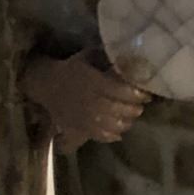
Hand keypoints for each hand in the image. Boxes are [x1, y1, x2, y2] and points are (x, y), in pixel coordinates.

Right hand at [22, 53, 149, 154]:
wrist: (47, 84)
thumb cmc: (72, 69)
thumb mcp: (88, 58)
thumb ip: (108, 59)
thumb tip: (131, 59)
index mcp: (95, 83)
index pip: (122, 92)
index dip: (138, 95)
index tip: (146, 94)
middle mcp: (92, 102)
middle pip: (122, 110)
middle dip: (135, 109)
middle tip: (140, 105)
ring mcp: (87, 118)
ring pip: (115, 125)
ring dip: (127, 122)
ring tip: (130, 117)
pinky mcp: (81, 129)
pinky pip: (102, 136)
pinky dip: (114, 135)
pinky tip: (118, 130)